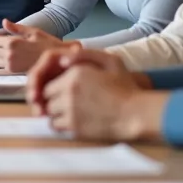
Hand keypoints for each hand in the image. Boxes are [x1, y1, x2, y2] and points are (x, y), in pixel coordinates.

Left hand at [0, 19, 73, 72]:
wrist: (56, 60)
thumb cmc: (46, 43)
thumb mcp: (32, 31)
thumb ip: (16, 28)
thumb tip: (4, 22)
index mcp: (12, 42)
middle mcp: (9, 54)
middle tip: (1, 42)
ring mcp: (10, 64)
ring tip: (7, 49)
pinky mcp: (13, 71)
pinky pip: (0, 64)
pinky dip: (2, 60)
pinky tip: (11, 56)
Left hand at [37, 55, 164, 141]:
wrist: (136, 114)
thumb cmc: (126, 88)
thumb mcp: (111, 61)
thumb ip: (85, 55)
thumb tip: (61, 60)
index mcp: (75, 75)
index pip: (49, 82)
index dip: (56, 87)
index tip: (66, 91)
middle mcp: (69, 91)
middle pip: (46, 98)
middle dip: (53, 100)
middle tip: (68, 103)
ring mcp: (70, 110)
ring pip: (49, 112)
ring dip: (56, 113)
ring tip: (72, 112)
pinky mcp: (74, 127)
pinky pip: (56, 126)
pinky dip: (61, 124)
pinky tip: (74, 121)